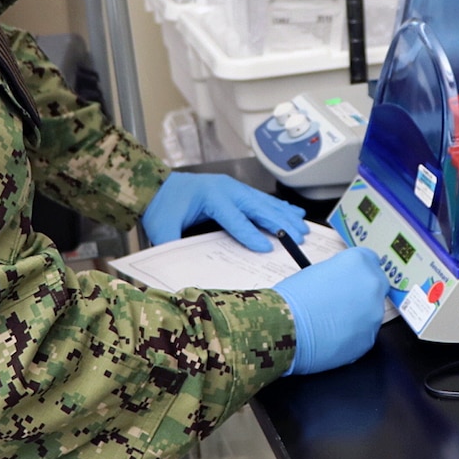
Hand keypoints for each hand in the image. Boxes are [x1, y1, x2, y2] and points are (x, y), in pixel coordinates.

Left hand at [141, 172, 306, 252]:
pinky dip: (279, 207)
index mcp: (210, 196)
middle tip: (298, 237)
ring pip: (264, 202)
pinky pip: (261, 199)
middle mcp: (226, 189)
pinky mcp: (236, 190)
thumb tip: (177, 273)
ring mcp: (233, 188)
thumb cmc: (160, 206)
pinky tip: (294, 212)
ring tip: (303, 227)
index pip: (235, 218)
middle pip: (258, 207)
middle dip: (280, 223)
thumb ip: (171, 246)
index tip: (267, 249)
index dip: (251, 234)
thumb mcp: (161, 228)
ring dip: (285, 215)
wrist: (156, 185)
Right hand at [274, 247, 386, 374]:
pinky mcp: (369, 338)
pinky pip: (365, 333)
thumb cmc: (292, 298)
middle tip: (343, 299)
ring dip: (358, 314)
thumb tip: (343, 281)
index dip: (359, 269)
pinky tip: (333, 335)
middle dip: (363, 291)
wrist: (285, 327)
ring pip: (371, 311)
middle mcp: (372, 285)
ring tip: (332, 321)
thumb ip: (338, 274)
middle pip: (376, 285)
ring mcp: (374, 313)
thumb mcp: (315, 272)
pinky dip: (353, 334)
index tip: (352, 276)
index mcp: (357, 262)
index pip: (370, 260)